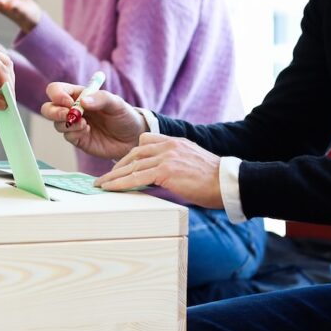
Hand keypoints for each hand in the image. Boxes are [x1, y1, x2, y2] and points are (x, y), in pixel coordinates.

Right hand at [40, 82, 145, 160]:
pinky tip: (88, 132)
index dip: (57, 95)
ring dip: (68, 124)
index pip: (56, 90)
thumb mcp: (117, 103)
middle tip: (68, 115)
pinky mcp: (77, 139)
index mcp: (78, 95)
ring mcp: (74, 125)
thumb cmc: (124, 116)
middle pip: (48, 108)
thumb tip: (83, 102)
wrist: (132, 138)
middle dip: (54, 112)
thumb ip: (101, 99)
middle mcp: (72, 109)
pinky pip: (67, 136)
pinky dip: (75, 133)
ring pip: (56, 123)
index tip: (69, 102)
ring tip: (85, 125)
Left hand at [95, 134, 223, 208]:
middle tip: (105, 177)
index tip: (120, 165)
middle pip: (134, 153)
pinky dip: (121, 183)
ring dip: (114, 176)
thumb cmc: (214, 180)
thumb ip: (174, 164)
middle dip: (118, 166)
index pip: (144, 142)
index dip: (130, 155)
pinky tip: (111, 189)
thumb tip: (161, 178)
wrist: (228, 183)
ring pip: (132, 165)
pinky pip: (137, 177)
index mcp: (174, 141)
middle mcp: (168, 145)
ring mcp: (167, 156)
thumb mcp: (191, 163)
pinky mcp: (166, 170)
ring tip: (102, 185)